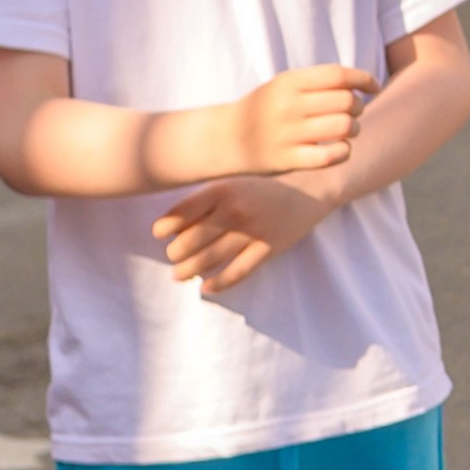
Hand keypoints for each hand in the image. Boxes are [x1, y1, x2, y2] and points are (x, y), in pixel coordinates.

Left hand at [153, 173, 335, 293]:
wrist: (311, 186)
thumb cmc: (263, 184)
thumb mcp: (233, 182)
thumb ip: (206, 200)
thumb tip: (172, 228)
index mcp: (222, 189)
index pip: (182, 213)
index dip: (164, 227)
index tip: (159, 235)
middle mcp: (235, 210)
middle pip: (191, 240)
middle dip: (175, 253)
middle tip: (172, 257)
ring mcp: (253, 231)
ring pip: (210, 259)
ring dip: (189, 271)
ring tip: (179, 275)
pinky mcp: (269, 248)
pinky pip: (239, 272)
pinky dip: (219, 283)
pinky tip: (207, 287)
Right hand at [234, 63, 374, 174]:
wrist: (226, 138)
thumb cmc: (266, 109)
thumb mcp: (284, 86)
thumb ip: (318, 82)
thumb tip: (363, 84)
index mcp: (288, 82)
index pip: (338, 75)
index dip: (363, 79)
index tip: (374, 87)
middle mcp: (288, 106)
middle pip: (346, 101)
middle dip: (359, 106)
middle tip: (354, 112)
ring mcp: (287, 134)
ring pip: (344, 127)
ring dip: (355, 129)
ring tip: (348, 130)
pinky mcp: (288, 160)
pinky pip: (331, 155)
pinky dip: (344, 151)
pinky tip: (340, 148)